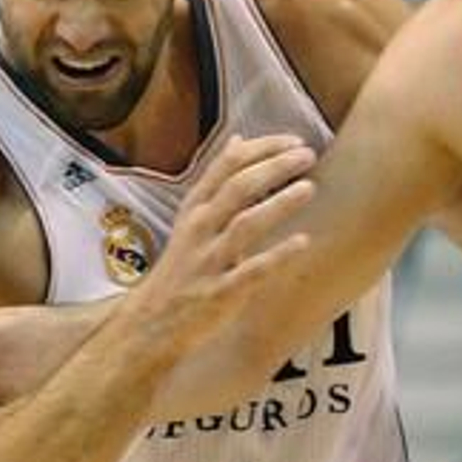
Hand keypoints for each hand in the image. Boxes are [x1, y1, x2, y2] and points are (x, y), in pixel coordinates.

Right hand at [123, 134, 315, 350]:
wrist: (152, 322)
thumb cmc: (182, 266)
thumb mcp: (192, 217)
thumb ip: (217, 179)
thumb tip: (239, 139)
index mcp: (195, 207)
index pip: (227, 164)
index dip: (262, 148)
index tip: (294, 140)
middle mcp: (201, 229)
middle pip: (238, 187)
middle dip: (274, 167)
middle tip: (307, 155)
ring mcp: (210, 260)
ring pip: (245, 224)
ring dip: (278, 204)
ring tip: (309, 188)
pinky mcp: (220, 293)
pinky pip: (252, 271)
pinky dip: (277, 255)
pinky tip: (303, 242)